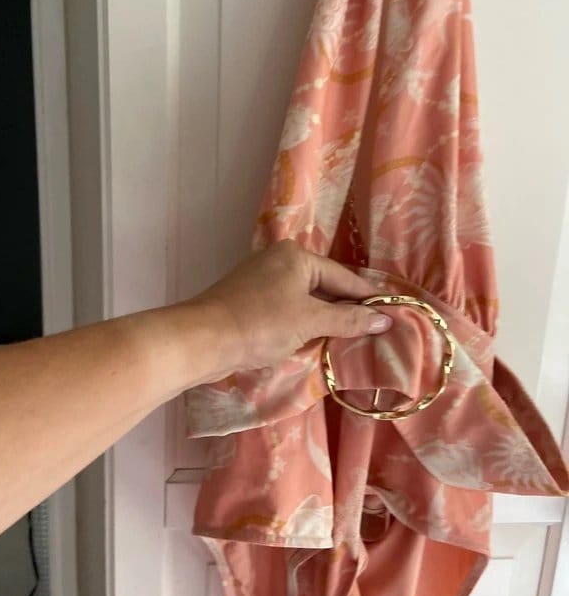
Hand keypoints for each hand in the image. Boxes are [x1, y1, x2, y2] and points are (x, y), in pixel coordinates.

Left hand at [192, 240, 391, 370]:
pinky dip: (303, 322)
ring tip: (351, 337)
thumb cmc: (261, 323)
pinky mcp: (250, 299)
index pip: (343, 276)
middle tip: (374, 329)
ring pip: (305, 298)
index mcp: (297, 255)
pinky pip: (287, 307)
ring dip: (324, 318)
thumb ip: (348, 319)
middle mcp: (280, 260)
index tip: (391, 313)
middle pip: (324, 285)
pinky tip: (315, 339)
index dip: (367, 297)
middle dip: (346, 308)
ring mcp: (262, 279)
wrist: (204, 339)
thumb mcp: (310, 321)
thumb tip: (384, 319)